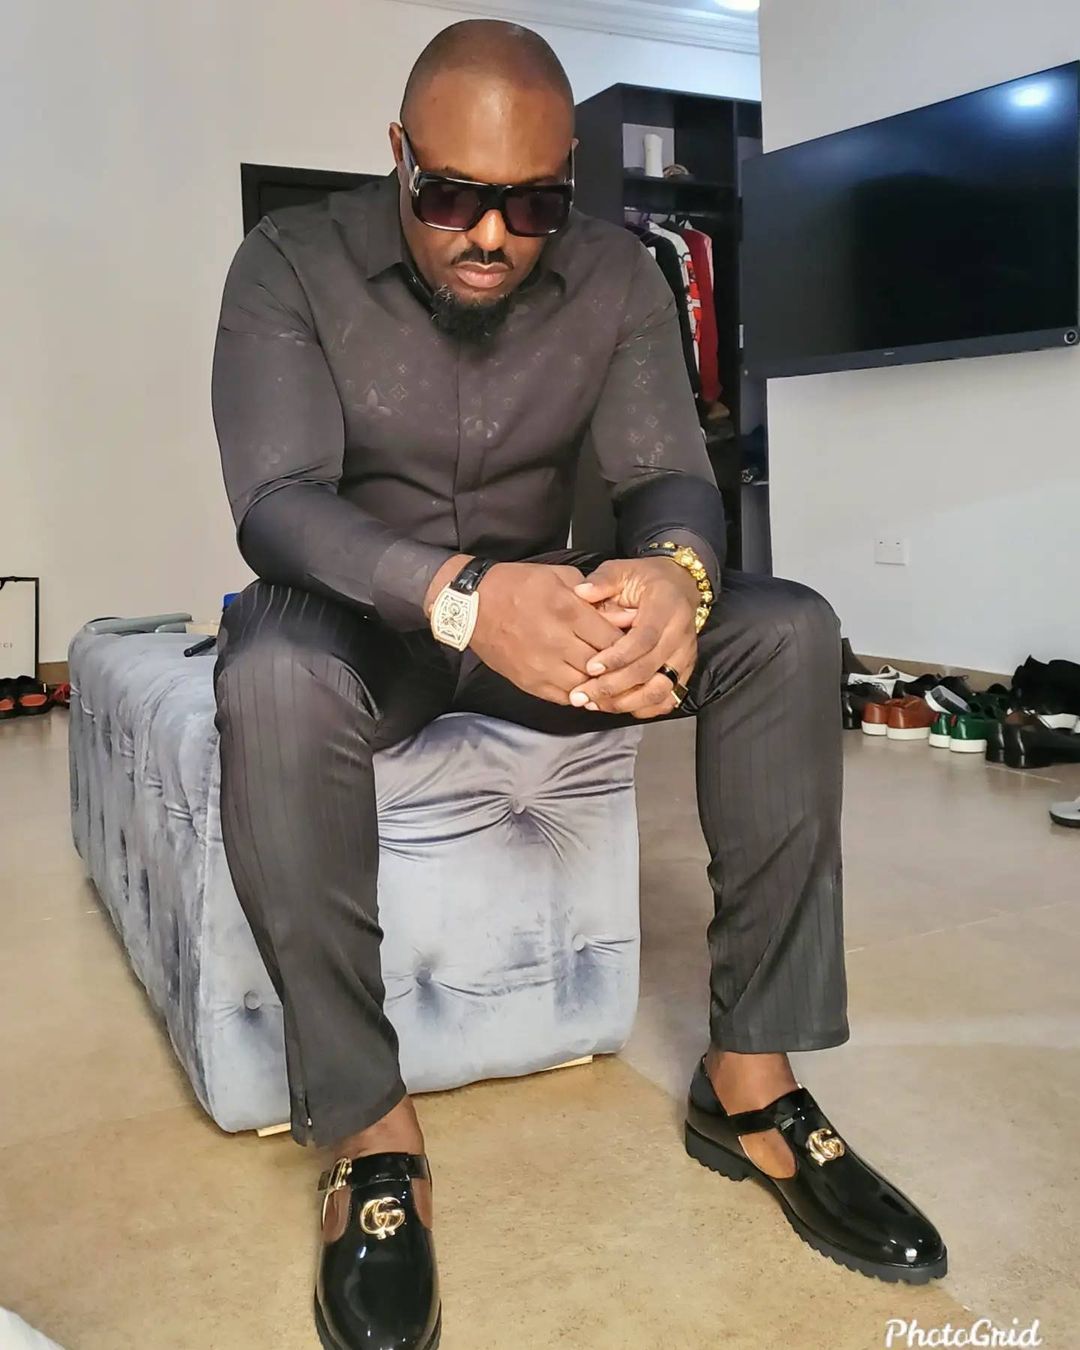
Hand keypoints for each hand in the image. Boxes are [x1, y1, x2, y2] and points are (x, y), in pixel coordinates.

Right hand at [466, 562, 628, 703]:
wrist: (473, 605)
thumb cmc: (518, 585)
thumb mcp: (559, 576)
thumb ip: (593, 595)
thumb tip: (623, 615)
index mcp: (567, 611)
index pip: (612, 639)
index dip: (628, 645)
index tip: (634, 644)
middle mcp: (557, 642)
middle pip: (602, 665)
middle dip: (618, 667)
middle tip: (630, 666)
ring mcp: (542, 666)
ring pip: (586, 686)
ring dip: (600, 685)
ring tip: (611, 680)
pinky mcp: (530, 683)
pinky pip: (565, 698)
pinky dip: (580, 695)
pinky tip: (588, 689)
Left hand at [569, 558, 699, 718]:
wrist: (680, 586)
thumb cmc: (646, 579)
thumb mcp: (623, 569)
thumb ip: (602, 580)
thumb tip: (581, 592)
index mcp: (666, 607)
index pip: (644, 638)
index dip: (617, 656)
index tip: (591, 667)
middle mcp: (680, 635)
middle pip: (648, 669)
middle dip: (612, 686)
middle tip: (581, 695)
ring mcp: (684, 656)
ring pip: (659, 690)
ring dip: (625, 702)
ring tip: (594, 704)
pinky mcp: (684, 671)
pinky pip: (667, 698)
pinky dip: (643, 708)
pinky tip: (617, 707)